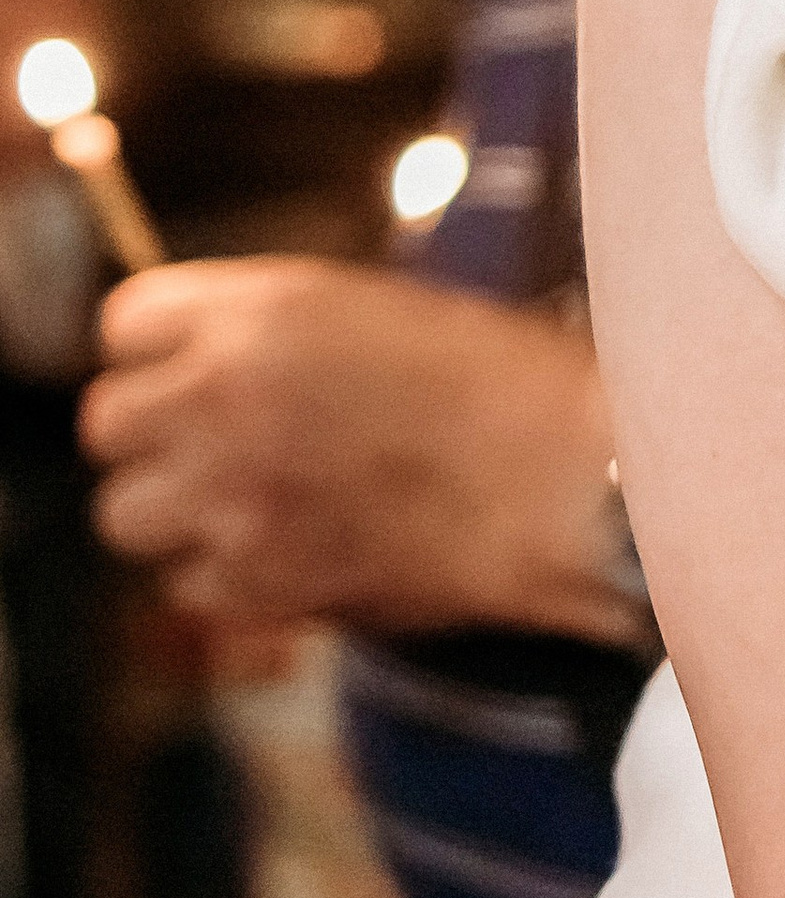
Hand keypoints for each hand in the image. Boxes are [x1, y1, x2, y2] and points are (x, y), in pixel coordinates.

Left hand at [81, 258, 645, 640]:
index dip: (158, 350)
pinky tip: (293, 551)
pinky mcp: (255, 583)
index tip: (189, 369)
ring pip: (127, 516)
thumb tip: (199, 364)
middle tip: (216, 444)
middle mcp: (221, 396)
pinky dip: (227, 578)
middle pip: (106, 423)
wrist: (564, 485)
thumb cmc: (501, 385)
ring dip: (177, 512)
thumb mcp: (373, 311)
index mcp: (258, 311)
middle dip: (154, 436)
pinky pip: (188, 587)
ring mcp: (229, 496)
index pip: (124, 324)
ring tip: (250, 504)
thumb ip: (268, 332)